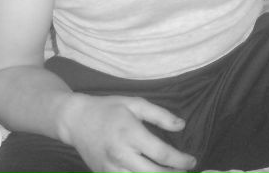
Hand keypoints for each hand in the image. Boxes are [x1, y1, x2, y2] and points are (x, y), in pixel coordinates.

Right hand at [64, 94, 196, 172]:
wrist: (76, 120)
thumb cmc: (108, 108)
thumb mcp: (135, 103)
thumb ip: (160, 115)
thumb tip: (181, 125)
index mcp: (130, 133)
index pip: (161, 154)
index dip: (180, 160)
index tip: (192, 160)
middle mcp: (121, 154)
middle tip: (185, 171)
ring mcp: (111, 168)